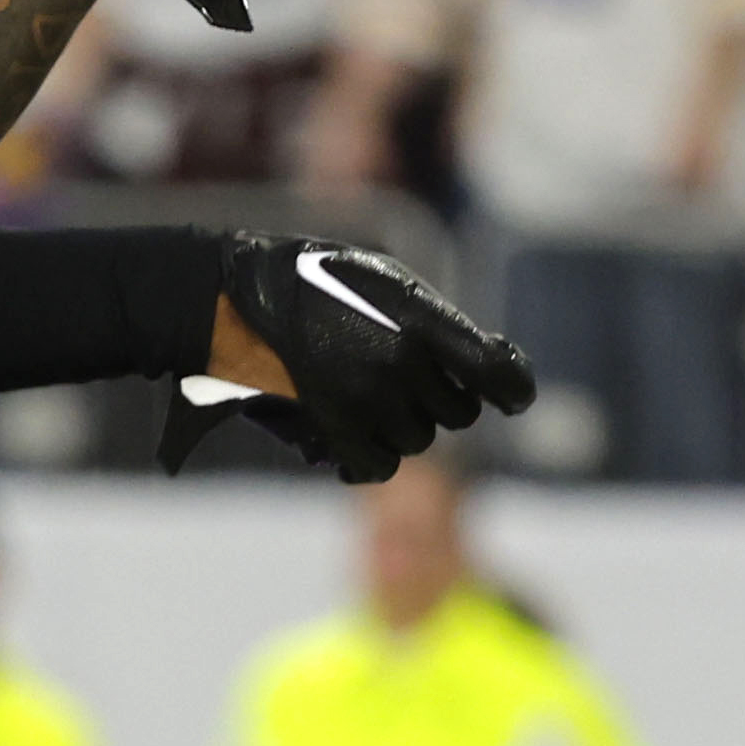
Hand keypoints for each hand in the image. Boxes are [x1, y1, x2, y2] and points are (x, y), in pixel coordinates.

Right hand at [169, 229, 535, 482]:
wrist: (230, 301)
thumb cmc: (310, 281)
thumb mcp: (383, 280)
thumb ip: (436, 321)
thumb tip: (488, 361)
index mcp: (419, 318)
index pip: (498, 372)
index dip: (514, 389)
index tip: (512, 397)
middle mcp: (401, 362)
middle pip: (457, 413)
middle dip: (440, 401)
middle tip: (405, 379)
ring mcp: (367, 400)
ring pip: (418, 440)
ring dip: (401, 425)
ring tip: (365, 395)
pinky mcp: (335, 431)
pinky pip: (379, 466)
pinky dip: (371, 456)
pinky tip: (354, 435)